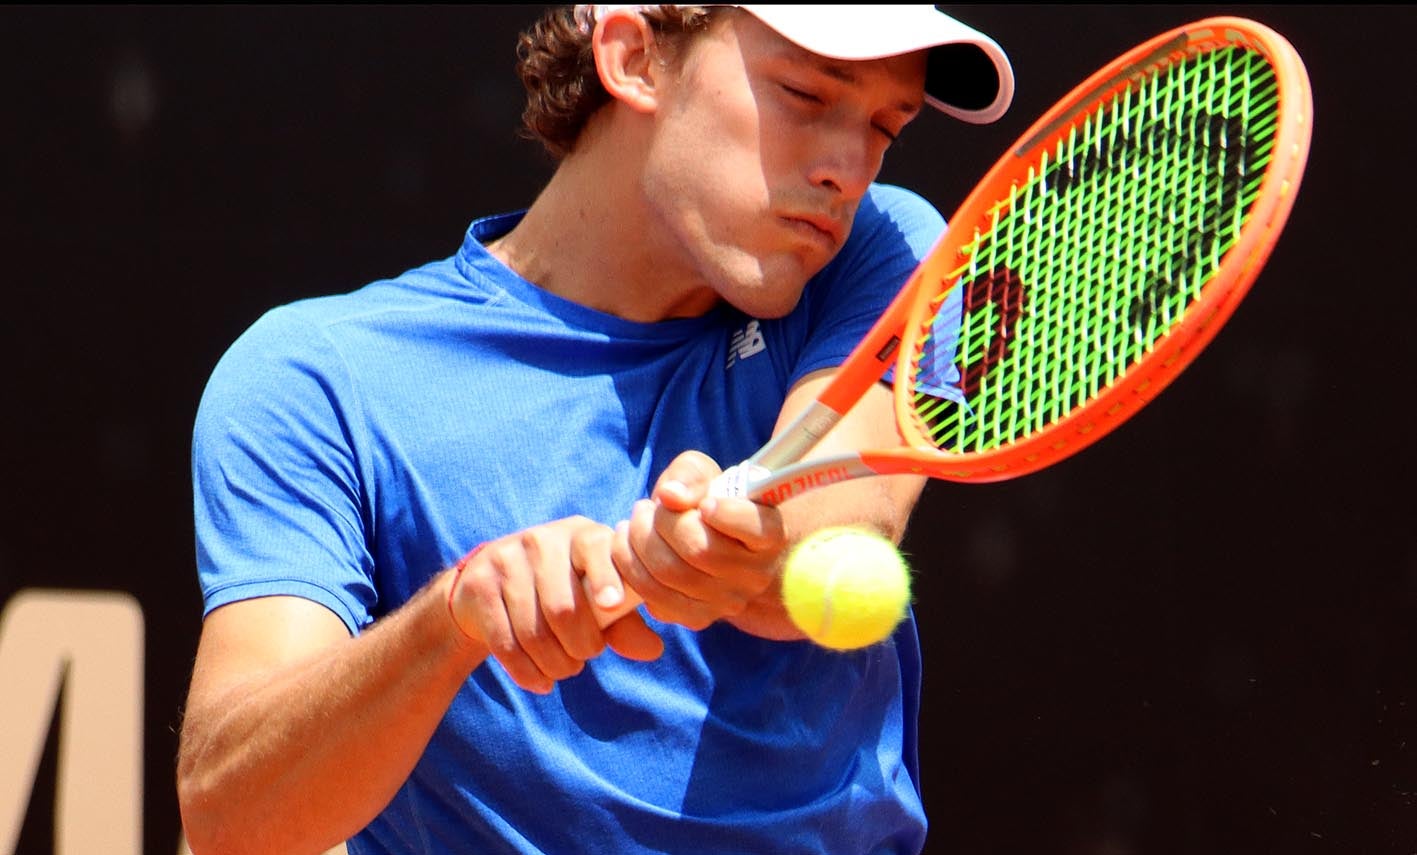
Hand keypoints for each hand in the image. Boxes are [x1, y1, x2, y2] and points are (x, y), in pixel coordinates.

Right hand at [447, 516, 663, 692]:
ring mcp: (506, 559)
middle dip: (581, 646)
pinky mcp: (479, 585)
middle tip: (585, 657)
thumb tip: (654, 649)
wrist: (487, 590)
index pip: (595, 549)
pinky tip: (541, 682)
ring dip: (555, 664)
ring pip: (534, 631)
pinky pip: (505, 642)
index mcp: (580, 535)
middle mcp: (542, 540)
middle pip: (564, 607)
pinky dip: (527, 672)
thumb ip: (624, 623)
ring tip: (565, 669)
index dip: (605, 577)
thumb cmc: (561, 593)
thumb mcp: (595, 600)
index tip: (611, 606)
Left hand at [612, 451, 788, 629]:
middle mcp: (756, 574)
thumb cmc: (709, 498)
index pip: (754, 527)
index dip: (726, 514)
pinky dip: (631, 567)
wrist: (710, 539)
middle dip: (662, 522)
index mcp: (770, 534)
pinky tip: (629, 545)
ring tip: (635, 521)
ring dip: (639, 541)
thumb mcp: (705, 474)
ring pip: (671, 574)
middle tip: (646, 507)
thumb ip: (690, 476)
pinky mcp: (698, 618)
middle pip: (699, 550)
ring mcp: (728, 602)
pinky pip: (655, 598)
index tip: (705, 503)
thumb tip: (670, 495)